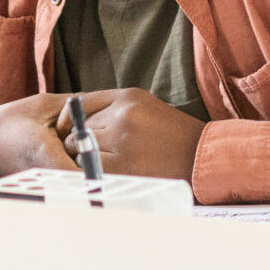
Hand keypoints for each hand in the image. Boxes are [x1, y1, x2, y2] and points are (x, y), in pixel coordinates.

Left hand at [58, 88, 204, 180]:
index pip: (80, 103)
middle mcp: (123, 115)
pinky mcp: (123, 166)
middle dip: (79, 140)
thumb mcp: (143, 105)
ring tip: (106, 160)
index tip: (68, 130)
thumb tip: (73, 117)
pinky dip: (92, 171)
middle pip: (79, 127)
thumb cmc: (170, 133)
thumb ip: (110, 106)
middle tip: (93, 150)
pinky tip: (106, 172)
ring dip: (86, 157)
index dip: (69, 119)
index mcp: (127, 97)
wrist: (201, 156)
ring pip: (81, 148)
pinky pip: (90, 167)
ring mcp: (122, 141)